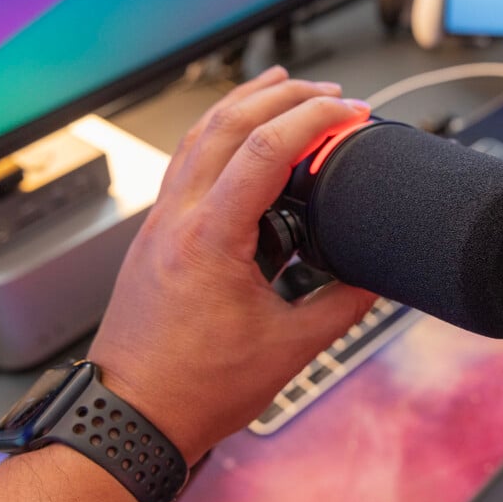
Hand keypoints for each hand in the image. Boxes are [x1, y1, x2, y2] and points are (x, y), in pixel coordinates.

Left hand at [88, 66, 376, 464]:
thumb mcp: (288, 349)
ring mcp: (161, 223)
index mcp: (210, 239)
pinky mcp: (157, 235)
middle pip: (227, 123)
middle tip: (324, 93)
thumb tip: (368, 280)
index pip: (267, 148)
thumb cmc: (193, 388)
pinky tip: (238, 140)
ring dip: (242, 104)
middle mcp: (178, 219)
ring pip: (198, 135)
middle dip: (281, 95)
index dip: (316, 120)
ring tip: (280, 89)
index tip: (350, 113)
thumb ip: (340, 307)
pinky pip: (186, 163)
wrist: (134, 412)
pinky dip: (217, 136)